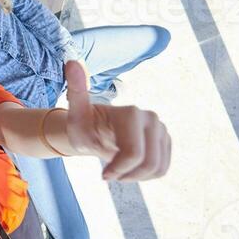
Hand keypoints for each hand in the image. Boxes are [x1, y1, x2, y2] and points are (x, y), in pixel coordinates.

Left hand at [63, 60, 170, 181]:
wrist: (95, 131)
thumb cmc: (83, 125)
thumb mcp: (76, 114)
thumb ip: (76, 91)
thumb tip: (72, 62)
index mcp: (131, 113)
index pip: (133, 154)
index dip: (118, 170)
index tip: (103, 174)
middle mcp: (151, 118)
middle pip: (149, 163)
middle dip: (128, 175)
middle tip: (110, 173)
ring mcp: (161, 129)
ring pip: (157, 168)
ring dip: (136, 177)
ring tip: (119, 169)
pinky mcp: (166, 140)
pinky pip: (162, 169)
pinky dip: (145, 175)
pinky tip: (130, 167)